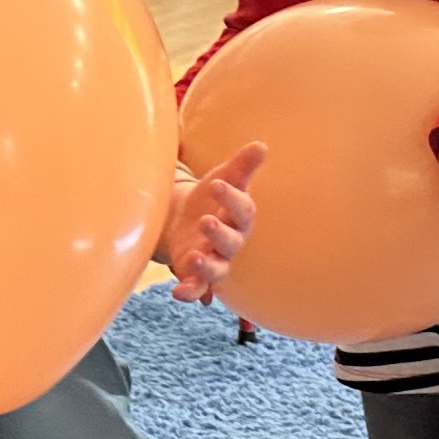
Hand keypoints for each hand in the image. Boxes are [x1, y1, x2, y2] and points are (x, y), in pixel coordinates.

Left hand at [156, 141, 264, 303]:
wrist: (185, 219)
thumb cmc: (210, 198)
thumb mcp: (224, 178)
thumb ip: (242, 166)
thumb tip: (261, 145)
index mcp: (240, 217)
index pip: (242, 209)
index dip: (231, 197)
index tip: (214, 183)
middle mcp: (230, 242)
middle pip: (230, 242)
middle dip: (219, 233)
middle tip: (205, 220)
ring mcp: (213, 260)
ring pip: (216, 269)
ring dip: (206, 266)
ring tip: (193, 258)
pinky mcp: (195, 275)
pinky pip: (196, 288)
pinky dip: (190, 293)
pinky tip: (177, 292)